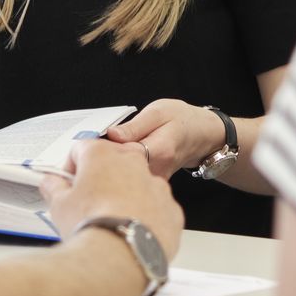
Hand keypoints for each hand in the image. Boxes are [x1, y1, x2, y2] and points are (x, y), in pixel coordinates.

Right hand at [39, 138, 184, 260]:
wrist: (120, 257)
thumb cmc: (92, 226)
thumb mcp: (58, 205)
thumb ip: (54, 187)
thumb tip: (51, 183)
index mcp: (102, 154)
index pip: (81, 149)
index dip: (71, 166)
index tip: (69, 182)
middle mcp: (132, 163)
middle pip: (113, 163)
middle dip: (102, 179)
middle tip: (90, 203)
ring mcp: (156, 185)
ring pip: (138, 185)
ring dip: (126, 196)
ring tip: (113, 221)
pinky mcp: (171, 208)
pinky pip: (157, 207)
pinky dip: (146, 216)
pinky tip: (132, 232)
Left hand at [104, 99, 225, 177]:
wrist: (202, 135)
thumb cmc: (182, 120)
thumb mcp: (158, 112)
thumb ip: (135, 126)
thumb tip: (112, 135)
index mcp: (159, 151)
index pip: (122, 156)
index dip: (105, 150)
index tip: (94, 141)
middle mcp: (158, 171)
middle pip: (121, 171)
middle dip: (104, 160)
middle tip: (98, 145)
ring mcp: (156, 180)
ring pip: (124, 177)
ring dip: (112, 166)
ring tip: (111, 151)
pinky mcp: (152, 183)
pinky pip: (130, 179)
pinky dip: (121, 170)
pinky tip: (121, 159)